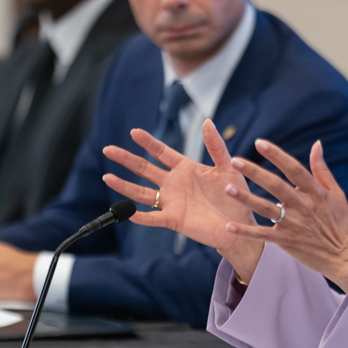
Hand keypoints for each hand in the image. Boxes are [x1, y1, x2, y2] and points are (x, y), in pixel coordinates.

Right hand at [102, 119, 263, 281]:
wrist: (240, 225)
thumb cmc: (236, 196)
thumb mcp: (228, 167)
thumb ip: (216, 146)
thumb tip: (207, 122)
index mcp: (186, 168)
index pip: (161, 152)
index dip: (148, 142)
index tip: (133, 132)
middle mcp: (174, 184)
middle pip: (144, 169)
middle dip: (126, 159)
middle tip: (108, 149)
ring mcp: (172, 202)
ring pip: (142, 193)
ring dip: (125, 185)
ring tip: (107, 177)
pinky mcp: (174, 219)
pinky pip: (153, 218)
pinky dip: (141, 217)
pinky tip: (129, 214)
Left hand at [225, 138, 347, 295]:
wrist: (343, 257)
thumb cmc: (340, 223)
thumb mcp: (336, 194)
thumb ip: (322, 169)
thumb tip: (316, 144)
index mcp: (315, 192)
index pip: (293, 168)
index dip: (276, 155)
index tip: (259, 142)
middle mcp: (303, 205)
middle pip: (275, 185)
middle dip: (254, 172)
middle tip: (235, 161)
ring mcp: (294, 224)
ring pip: (266, 208)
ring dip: (246, 198)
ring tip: (229, 189)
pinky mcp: (287, 241)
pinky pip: (263, 235)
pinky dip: (246, 231)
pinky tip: (230, 226)